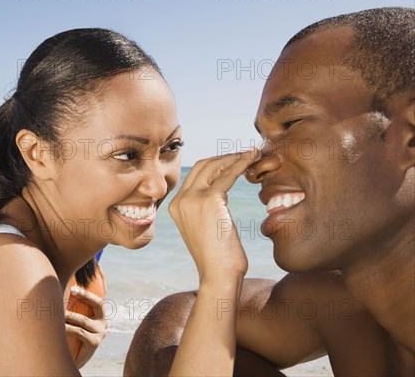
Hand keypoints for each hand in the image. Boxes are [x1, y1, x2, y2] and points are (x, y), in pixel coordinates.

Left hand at [66, 285, 107, 367]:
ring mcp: (100, 333)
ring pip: (84, 320)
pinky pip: (79, 332)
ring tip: (58, 312)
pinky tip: (59, 327)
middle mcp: (104, 323)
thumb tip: (64, 288)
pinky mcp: (95, 342)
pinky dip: (68, 328)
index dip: (87, 293)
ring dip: (70, 315)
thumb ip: (74, 308)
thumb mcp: (75, 322)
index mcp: (100, 316)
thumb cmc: (71, 337)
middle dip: (84, 295)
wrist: (72, 360)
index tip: (73, 288)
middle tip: (69, 291)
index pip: (98, 301)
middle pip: (98, 304)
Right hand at [168, 149, 260, 281]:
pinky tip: (253, 158)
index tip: (234, 161)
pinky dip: (242, 163)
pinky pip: (227, 175)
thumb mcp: (206, 228)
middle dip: (225, 156)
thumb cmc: (218, 258)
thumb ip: (206, 209)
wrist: (218, 276)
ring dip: (235, 157)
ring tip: (253, 154)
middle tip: (246, 154)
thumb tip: (220, 195)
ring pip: (214, 166)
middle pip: (202, 165)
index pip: (195, 175)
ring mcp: (191, 199)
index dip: (216, 163)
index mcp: (176, 206)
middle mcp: (180, 200)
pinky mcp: (208, 200)